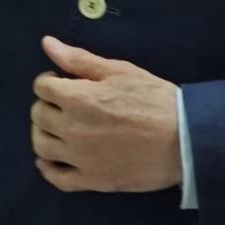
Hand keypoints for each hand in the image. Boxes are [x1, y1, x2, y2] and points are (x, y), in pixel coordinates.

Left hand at [30, 36, 181, 193]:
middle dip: (47, 104)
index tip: (63, 82)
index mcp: (77, 99)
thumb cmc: (154, 100)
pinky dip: (48, 168)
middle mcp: (72, 129)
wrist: (186, 141)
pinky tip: (52, 159)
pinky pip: (58, 178)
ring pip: (41, 145)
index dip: (50, 81)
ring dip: (43, 132)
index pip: (41, 87)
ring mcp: (81, 158)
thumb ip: (79, 59)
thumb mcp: (118, 71)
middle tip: (64, 104)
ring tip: (59, 127)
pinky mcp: (93, 181)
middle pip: (38, 114)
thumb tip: (47, 43)